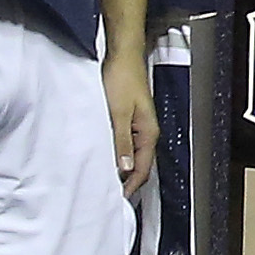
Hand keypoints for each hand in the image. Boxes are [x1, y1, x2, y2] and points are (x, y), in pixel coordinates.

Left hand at [102, 50, 156, 197]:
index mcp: (148, 132)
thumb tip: (124, 168)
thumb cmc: (123, 78)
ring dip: (121, 167)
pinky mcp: (129, 118)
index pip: (142, 168)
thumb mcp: (118, 113)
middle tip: (110, 195)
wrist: (122, 55)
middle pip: (139, 164)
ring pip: (132, 154)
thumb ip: (121, 141)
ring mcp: (138, 124)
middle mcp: (146, 131)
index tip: (119, 199)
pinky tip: (106, 156)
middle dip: (127, 181)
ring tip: (106, 179)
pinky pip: (126, 143)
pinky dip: (118, 153)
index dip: (131, 186)